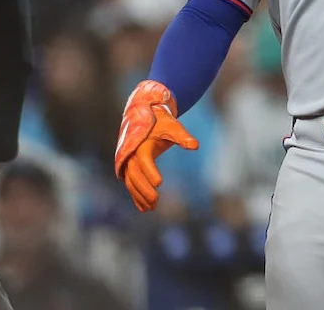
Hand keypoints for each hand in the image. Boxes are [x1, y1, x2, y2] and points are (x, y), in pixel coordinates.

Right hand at [114, 80, 197, 211]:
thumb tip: (195, 146)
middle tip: (156, 200)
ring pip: (130, 181)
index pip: (144, 159)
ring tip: (152, 208)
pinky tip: (144, 209)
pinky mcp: (129, 166)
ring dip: (139, 195)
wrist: (145, 114)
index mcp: (141, 142)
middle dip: (144, 188)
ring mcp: (128, 160)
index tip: (160, 183)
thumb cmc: (161, 121)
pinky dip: (136, 195)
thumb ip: (183, 137)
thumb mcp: (173, 126)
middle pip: (134, 173)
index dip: (150, 171)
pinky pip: (130, 183)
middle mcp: (131, 152)